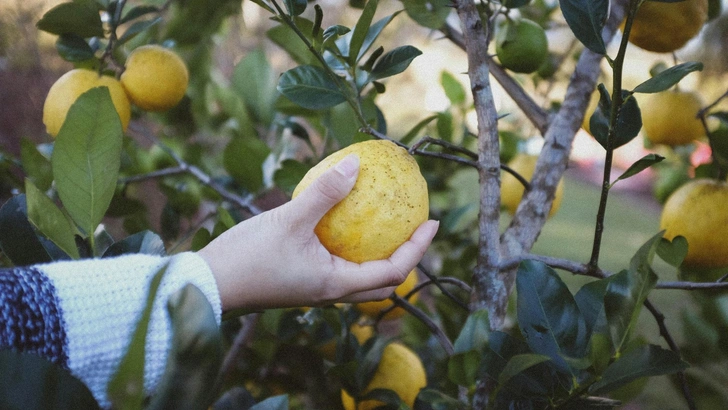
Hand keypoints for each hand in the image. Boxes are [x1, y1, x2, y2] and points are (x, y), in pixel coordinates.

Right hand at [198, 154, 437, 310]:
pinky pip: (338, 266)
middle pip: (382, 282)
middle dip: (406, 257)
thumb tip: (357, 164)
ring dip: (380, 255)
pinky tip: (343, 221)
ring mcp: (315, 289)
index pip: (393, 271)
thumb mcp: (289, 219)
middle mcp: (331, 292)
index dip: (418, 248)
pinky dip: (353, 248)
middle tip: (415, 227)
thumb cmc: (248, 257)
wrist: (208, 285)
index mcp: (336, 284)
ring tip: (386, 224)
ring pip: (360, 276)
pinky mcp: (301, 281)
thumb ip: (325, 192)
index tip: (433, 222)